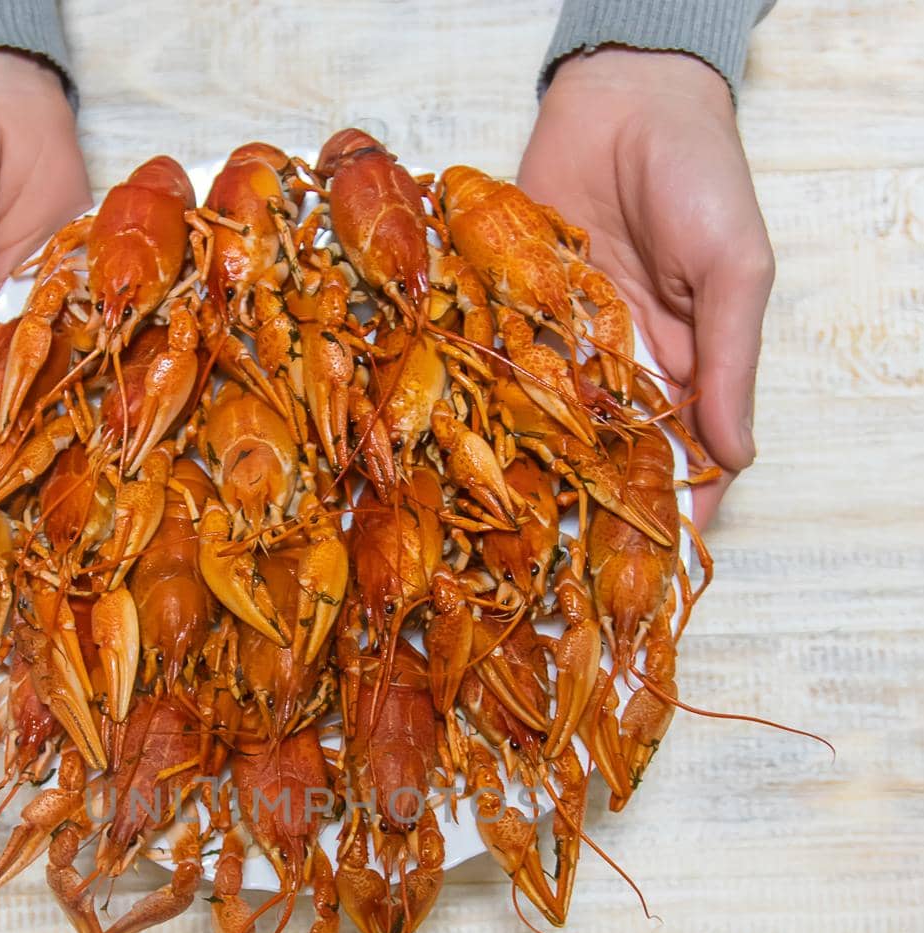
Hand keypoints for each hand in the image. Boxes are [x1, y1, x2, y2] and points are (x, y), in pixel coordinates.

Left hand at [519, 48, 774, 526]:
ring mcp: (564, 343)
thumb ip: (730, 360)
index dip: (671, 507)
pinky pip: (502, 367)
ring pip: (549, 423)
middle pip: (608, 453)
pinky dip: (487, 403)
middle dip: (591, 505)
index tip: (652, 562)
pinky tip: (464, 452)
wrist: (625, 96)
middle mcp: (622, 367)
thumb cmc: (699, 173)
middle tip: (563, 567)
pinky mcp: (514, 312)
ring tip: (507, 532)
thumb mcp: (735, 267)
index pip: (681, 455)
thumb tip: (737, 457)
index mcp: (685, 365)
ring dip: (532, 469)